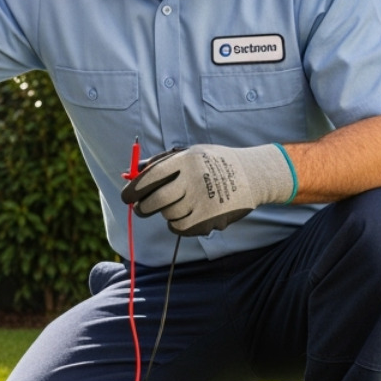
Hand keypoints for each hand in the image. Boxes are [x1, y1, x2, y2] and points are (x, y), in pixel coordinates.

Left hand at [119, 144, 296, 236]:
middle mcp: (193, 181)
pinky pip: (179, 228)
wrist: (253, 176)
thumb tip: (130, 172)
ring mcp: (202, 202)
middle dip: (142, 207)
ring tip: (179, 204)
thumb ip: (160, 162)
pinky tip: (186, 214)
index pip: (149, 177)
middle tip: (141, 208)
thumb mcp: (190, 153)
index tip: (127, 197)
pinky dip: (177, 224)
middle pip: (154, 201)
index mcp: (186, 160)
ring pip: (167, 215)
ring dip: (166, 213)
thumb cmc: (215, 162)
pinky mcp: (208, 221)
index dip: (133, 189)